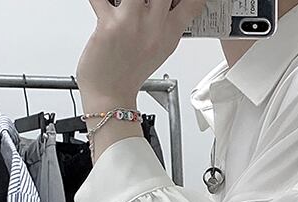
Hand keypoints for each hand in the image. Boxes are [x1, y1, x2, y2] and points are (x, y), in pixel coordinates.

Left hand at [77, 0, 206, 110]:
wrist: (110, 95)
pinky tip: (105, 5)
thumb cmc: (130, 74)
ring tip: (123, 4)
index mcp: (170, 33)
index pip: (193, 4)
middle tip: (143, 4)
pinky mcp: (109, 23)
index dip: (186, 0)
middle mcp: (154, 27)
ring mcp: (132, 23)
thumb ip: (166, 24)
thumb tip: (167, 5)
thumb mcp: (159, 51)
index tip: (176, 2)